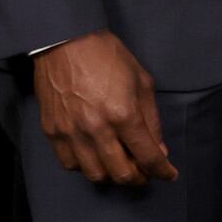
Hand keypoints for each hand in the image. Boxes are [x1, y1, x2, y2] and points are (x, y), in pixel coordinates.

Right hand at [33, 33, 175, 185]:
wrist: (66, 42)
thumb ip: (151, 120)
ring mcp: (71, 133)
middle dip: (138, 178)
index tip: (169, 174)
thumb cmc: (110, 58)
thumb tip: (158, 150)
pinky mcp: (52, 132)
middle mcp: (96, 129)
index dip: (162, 170)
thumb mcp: (142, 83)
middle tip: (146, 173)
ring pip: (94, 174)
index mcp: (123, 115)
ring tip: (122, 165)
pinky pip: (70, 163)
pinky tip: (96, 156)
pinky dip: (86, 166)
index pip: (147, 156)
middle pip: (120, 173)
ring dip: (112, 175)